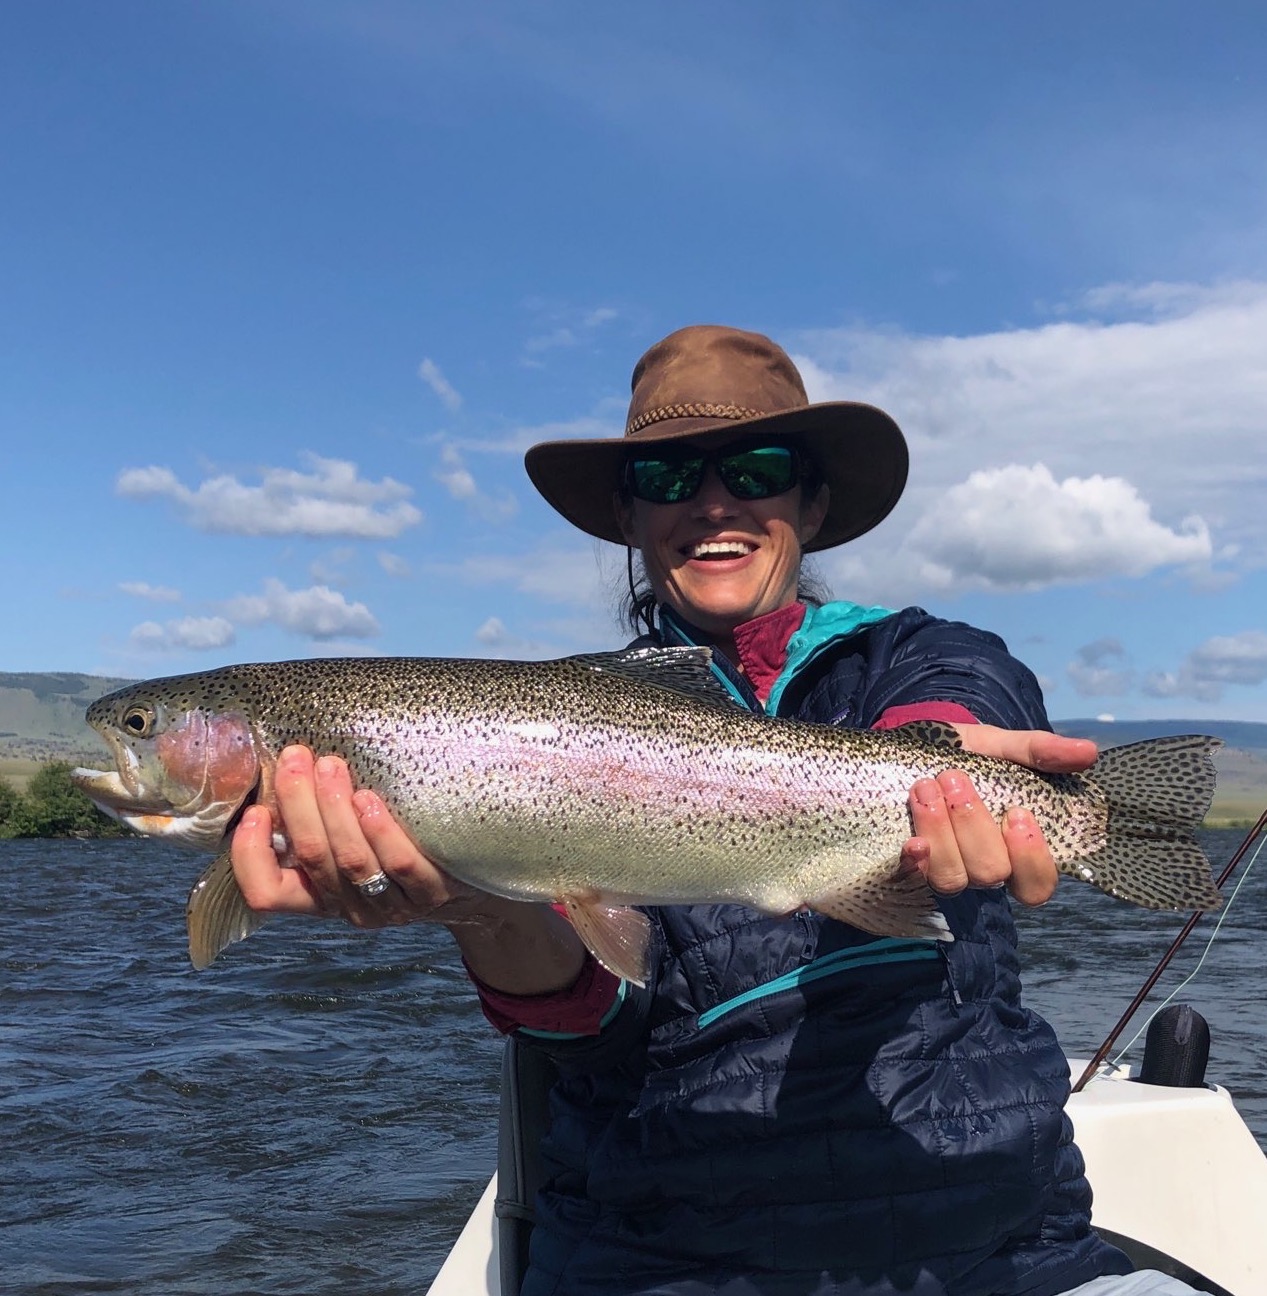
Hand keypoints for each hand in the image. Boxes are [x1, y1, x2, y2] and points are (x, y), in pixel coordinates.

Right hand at [230, 746, 588, 993]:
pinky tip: (371, 800)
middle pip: (313, 861)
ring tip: (330, 766)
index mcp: (322, 895)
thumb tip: (286, 750)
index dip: (250, 858)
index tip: (255, 810)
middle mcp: (352, 907)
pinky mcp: (436, 895)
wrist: (482, 885)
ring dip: (336, 810)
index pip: (266, 894)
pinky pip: (402, 867)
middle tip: (297, 758)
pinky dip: (381, 832)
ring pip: (354, 863)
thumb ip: (324, 808)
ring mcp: (395, 907)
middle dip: (299, 805)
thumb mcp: (358, 834)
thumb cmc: (406, 842)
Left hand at [900, 725, 1097, 905]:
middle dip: (973, 826)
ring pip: (951, 879)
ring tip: (926, 786)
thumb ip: (1040, 752)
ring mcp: (945, 868)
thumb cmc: (972, 755)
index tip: (1018, 814)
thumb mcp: (1005, 747)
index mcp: (1015, 849)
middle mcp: (981, 867)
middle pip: (990, 874)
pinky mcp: (910, 863)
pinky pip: (911, 878)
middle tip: (954, 778)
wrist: (920, 746)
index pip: (1036, 885)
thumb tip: (1088, 751)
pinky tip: (912, 842)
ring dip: (940, 832)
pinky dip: (913, 863)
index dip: (1030, 860)